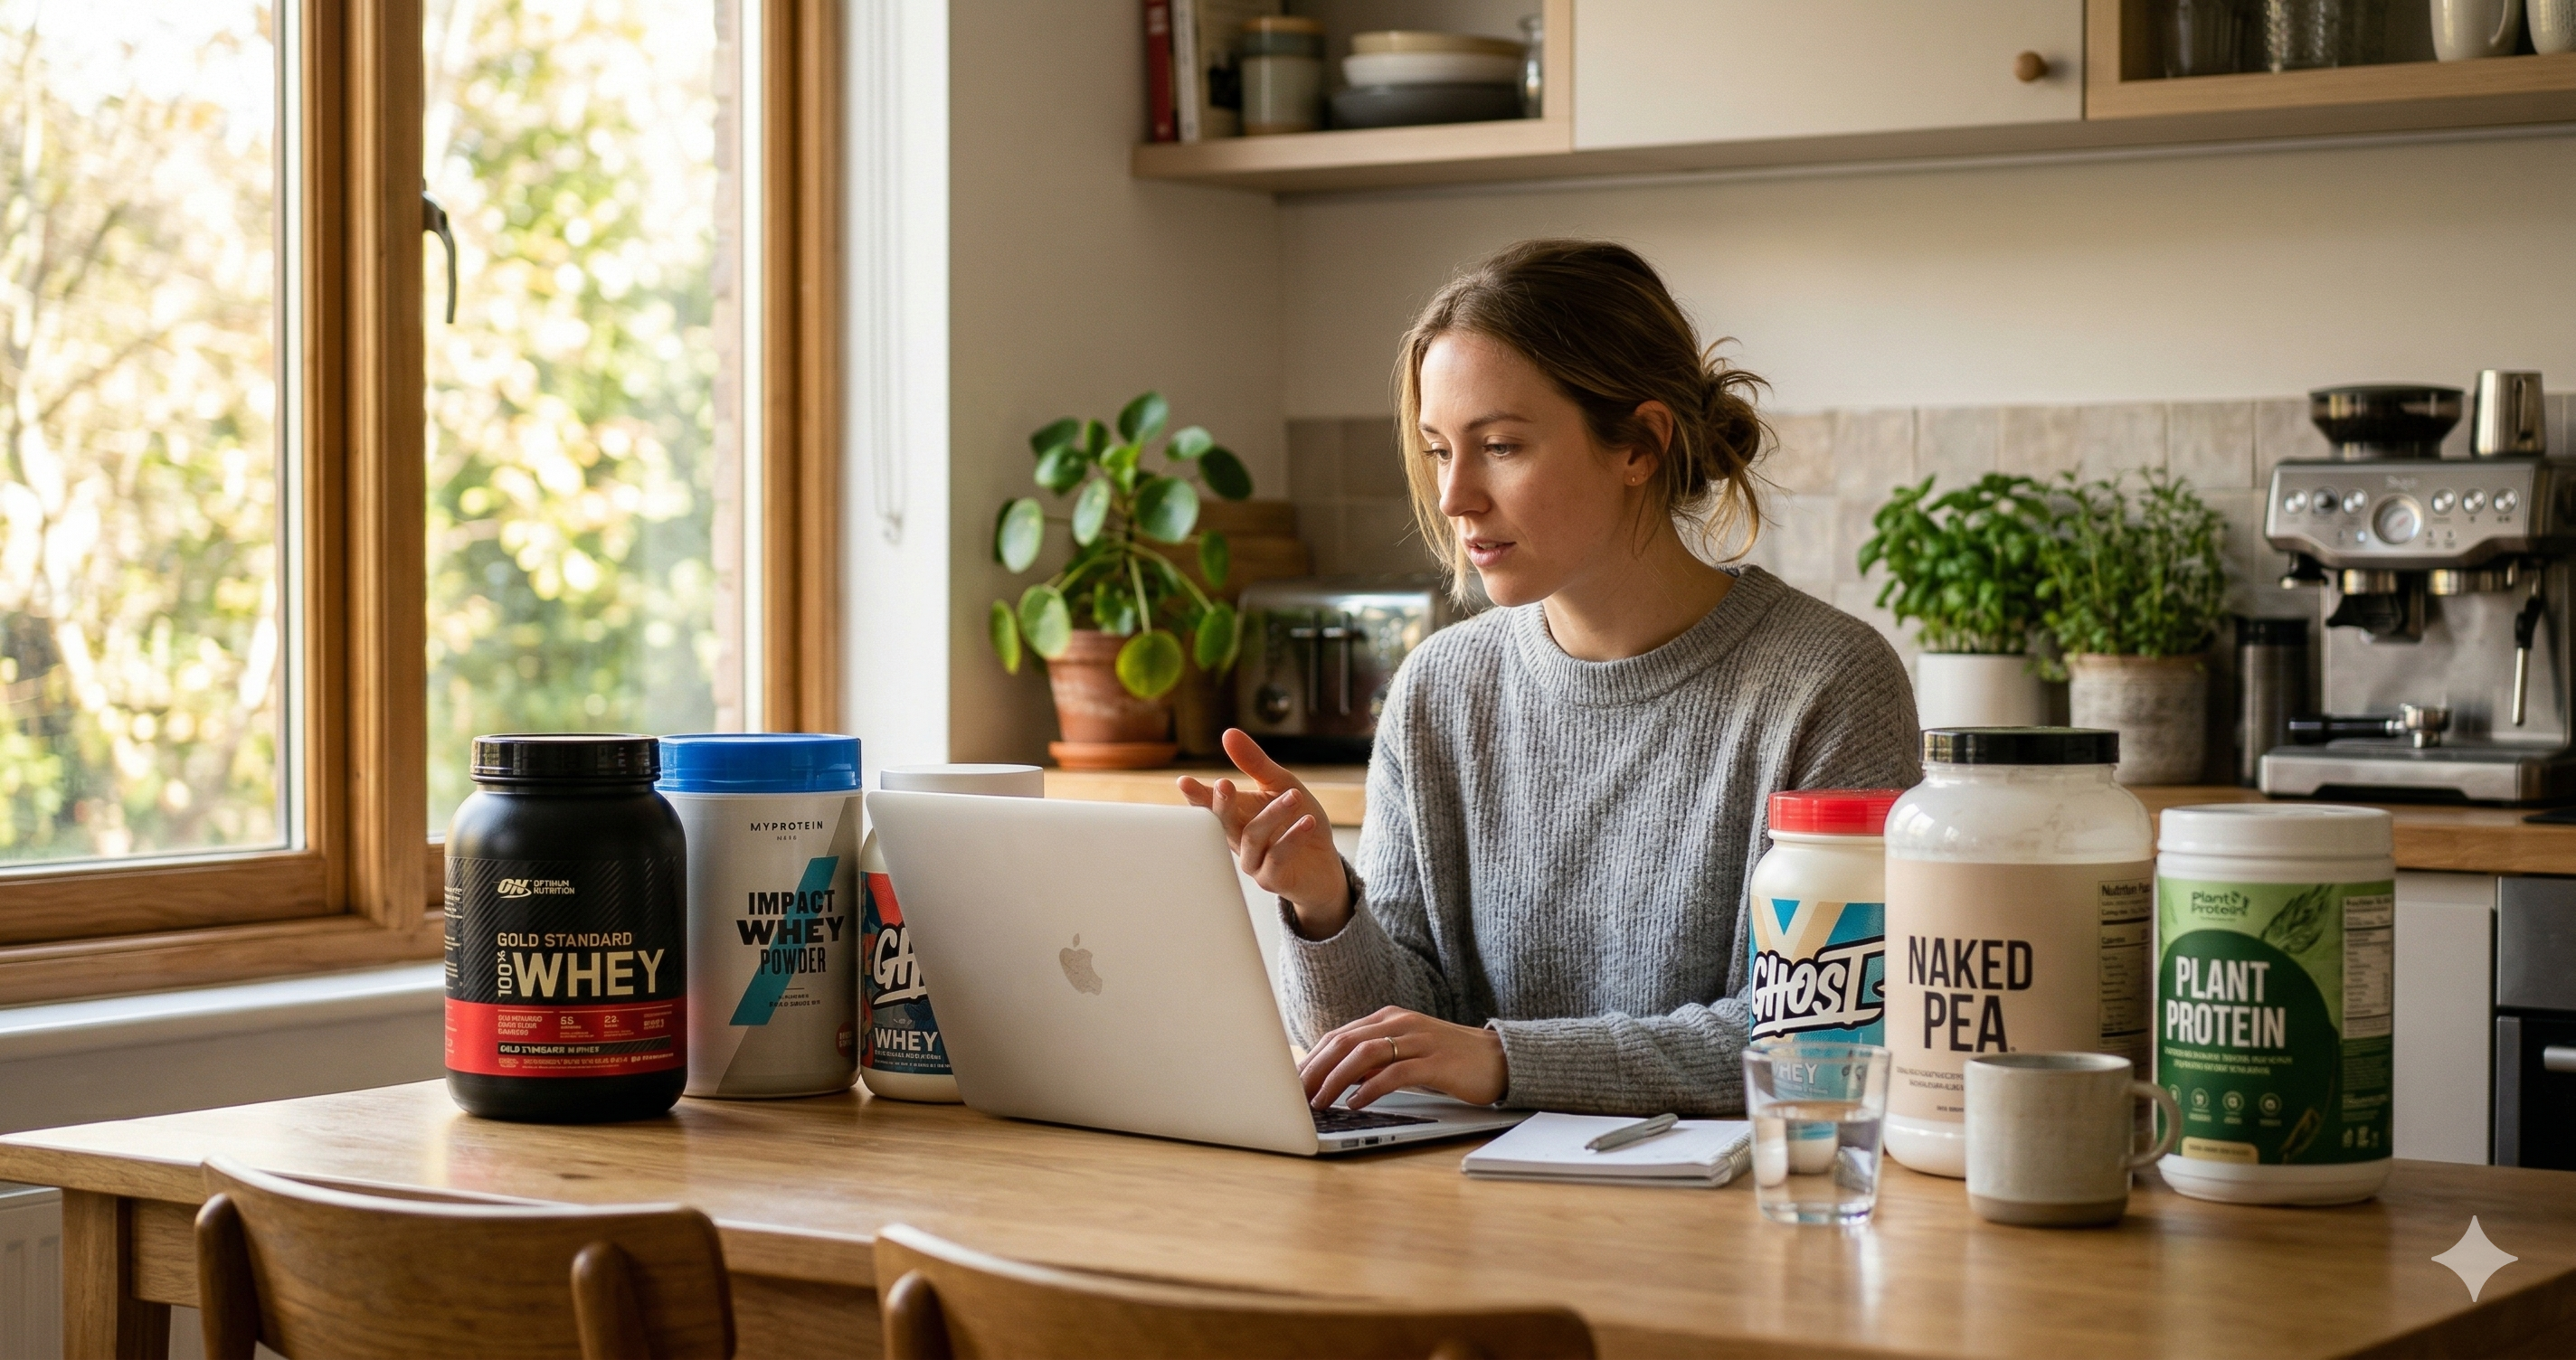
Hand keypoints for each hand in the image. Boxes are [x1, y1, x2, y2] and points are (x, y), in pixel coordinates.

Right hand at [1177, 728, 1351, 937]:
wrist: (1325, 865)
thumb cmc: (1299, 823)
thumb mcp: (1282, 786)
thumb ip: (1255, 763)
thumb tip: (1228, 733)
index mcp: (1238, 815)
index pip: (1211, 804)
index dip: (1197, 795)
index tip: (1183, 781)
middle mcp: (1239, 840)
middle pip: (1222, 822)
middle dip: (1222, 803)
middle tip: (1223, 784)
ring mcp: (1253, 862)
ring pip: (1253, 836)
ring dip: (1273, 814)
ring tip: (1295, 795)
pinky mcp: (1271, 879)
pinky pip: (1276, 857)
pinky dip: (1291, 838)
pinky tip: (1307, 823)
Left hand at [1299, 1006, 1507, 1109]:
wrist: (1497, 1058)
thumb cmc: (1447, 1059)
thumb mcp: (1406, 1052)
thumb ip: (1374, 1058)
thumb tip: (1336, 1077)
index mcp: (1388, 1018)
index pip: (1338, 1036)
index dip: (1311, 1060)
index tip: (1292, 1083)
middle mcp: (1399, 1023)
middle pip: (1344, 1043)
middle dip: (1315, 1071)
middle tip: (1296, 1096)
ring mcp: (1418, 1041)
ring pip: (1364, 1055)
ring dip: (1336, 1080)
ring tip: (1319, 1103)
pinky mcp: (1434, 1062)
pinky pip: (1395, 1073)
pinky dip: (1370, 1088)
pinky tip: (1356, 1103)